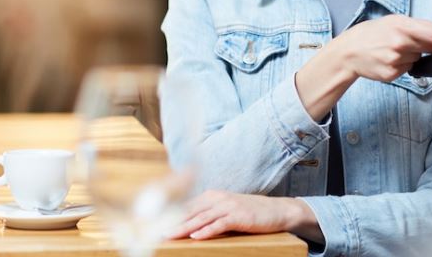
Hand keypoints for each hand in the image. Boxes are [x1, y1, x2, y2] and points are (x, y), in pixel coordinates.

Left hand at [168, 190, 320, 241]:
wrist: (276, 210)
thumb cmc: (249, 212)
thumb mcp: (226, 209)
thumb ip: (208, 213)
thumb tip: (188, 224)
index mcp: (211, 196)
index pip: (186, 206)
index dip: (170, 215)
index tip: (154, 224)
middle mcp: (217, 198)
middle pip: (190, 211)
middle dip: (172, 222)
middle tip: (155, 232)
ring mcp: (228, 206)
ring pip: (201, 218)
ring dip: (184, 227)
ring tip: (170, 235)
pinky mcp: (238, 216)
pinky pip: (219, 224)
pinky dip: (207, 230)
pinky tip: (196, 236)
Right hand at [332, 14, 431, 82]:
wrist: (349, 51)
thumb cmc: (374, 32)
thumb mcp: (395, 21)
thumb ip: (423, 25)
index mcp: (402, 27)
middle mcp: (400, 44)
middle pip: (431, 47)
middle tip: (415, 40)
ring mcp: (396, 61)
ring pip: (419, 58)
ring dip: (414, 54)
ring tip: (394, 49)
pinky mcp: (392, 74)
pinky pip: (409, 69)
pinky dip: (404, 64)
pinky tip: (390, 59)